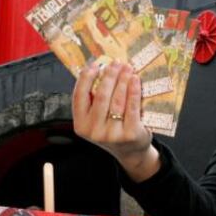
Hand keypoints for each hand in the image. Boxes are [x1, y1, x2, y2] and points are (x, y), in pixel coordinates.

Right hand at [72, 62, 160, 182]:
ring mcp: (112, 134)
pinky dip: (134, 91)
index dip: (86, 77)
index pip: (79, 95)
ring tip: (127, 69)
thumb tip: (99, 70)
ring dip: (122, 80)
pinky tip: (135, 80)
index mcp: (81, 124)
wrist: (130, 151)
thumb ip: (94, 100)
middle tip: (116, 64)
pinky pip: (132, 107)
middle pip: (101, 95)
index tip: (95, 65)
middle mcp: (94, 131)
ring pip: (117, 100)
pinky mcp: (129, 134)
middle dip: (109, 76)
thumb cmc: (113, 129)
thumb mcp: (96, 118)